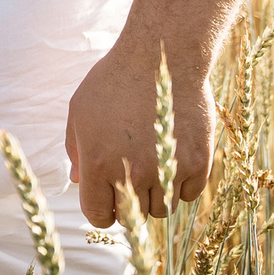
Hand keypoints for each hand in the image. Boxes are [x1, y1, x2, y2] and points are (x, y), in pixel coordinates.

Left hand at [65, 37, 213, 226]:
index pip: (98, 215)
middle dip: (129, 204)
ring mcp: (167, 170)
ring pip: (162, 209)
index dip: (102, 211)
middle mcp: (132, 174)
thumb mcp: (80, 111)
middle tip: (132, 180)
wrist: (162, 57)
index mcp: (98, 165)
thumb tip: (78, 181)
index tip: (108, 201)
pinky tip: (174, 160)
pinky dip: (182, 184)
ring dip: (156, 195)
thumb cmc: (114, 80)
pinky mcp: (197, 163)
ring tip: (154, 166)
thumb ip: (76, 150)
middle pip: (133, 217)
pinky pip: (189, 194)